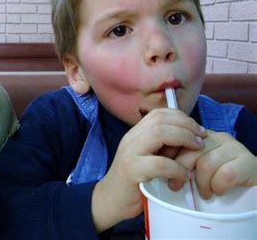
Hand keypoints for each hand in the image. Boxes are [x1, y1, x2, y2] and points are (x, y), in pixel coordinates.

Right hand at [91, 108, 205, 231]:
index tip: (197, 129)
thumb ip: (161, 147)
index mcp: (135, 134)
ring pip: (159, 133)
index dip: (180, 116)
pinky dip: (177, 168)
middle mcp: (131, 139)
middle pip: (160, 119)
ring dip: (183, 138)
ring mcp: (130, 153)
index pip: (158, 113)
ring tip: (197, 149)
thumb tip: (190, 139)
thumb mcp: (147, 158)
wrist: (111, 200)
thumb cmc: (134, 181)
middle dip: (186, 126)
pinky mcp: (131, 170)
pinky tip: (185, 176)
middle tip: (201, 138)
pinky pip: (159, 163)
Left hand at [169, 130, 256, 198]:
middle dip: (181, 170)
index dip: (170, 155)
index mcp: (202, 136)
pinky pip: (226, 174)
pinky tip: (218, 192)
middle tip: (175, 186)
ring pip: (207, 164)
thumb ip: (182, 160)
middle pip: (192, 151)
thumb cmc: (217, 178)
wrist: (251, 188)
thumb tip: (159, 165)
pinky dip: (218, 187)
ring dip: (202, 183)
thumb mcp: (196, 166)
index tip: (163, 170)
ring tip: (204, 192)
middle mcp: (217, 137)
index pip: (180, 138)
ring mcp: (234, 147)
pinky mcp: (247, 161)